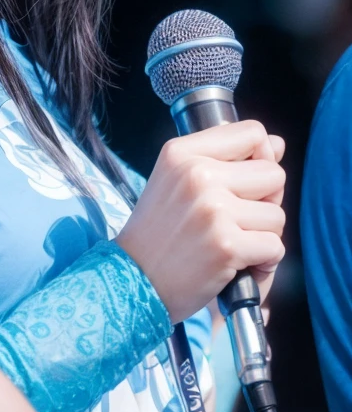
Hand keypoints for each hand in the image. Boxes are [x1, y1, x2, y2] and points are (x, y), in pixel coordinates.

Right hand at [116, 121, 285, 323]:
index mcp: (182, 152)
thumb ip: (226, 158)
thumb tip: (277, 145)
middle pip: (273, 174)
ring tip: (232, 242)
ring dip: (263, 235)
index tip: (247, 179)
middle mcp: (198, 174)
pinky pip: (275, 246)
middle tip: (237, 219)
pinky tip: (240, 265)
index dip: (261, 156)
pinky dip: (264, 262)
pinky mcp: (226, 245)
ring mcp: (213, 209)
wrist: (133, 278)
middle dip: (266, 200)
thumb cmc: (158, 230)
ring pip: (277, 214)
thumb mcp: (176, 178)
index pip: (252, 132)